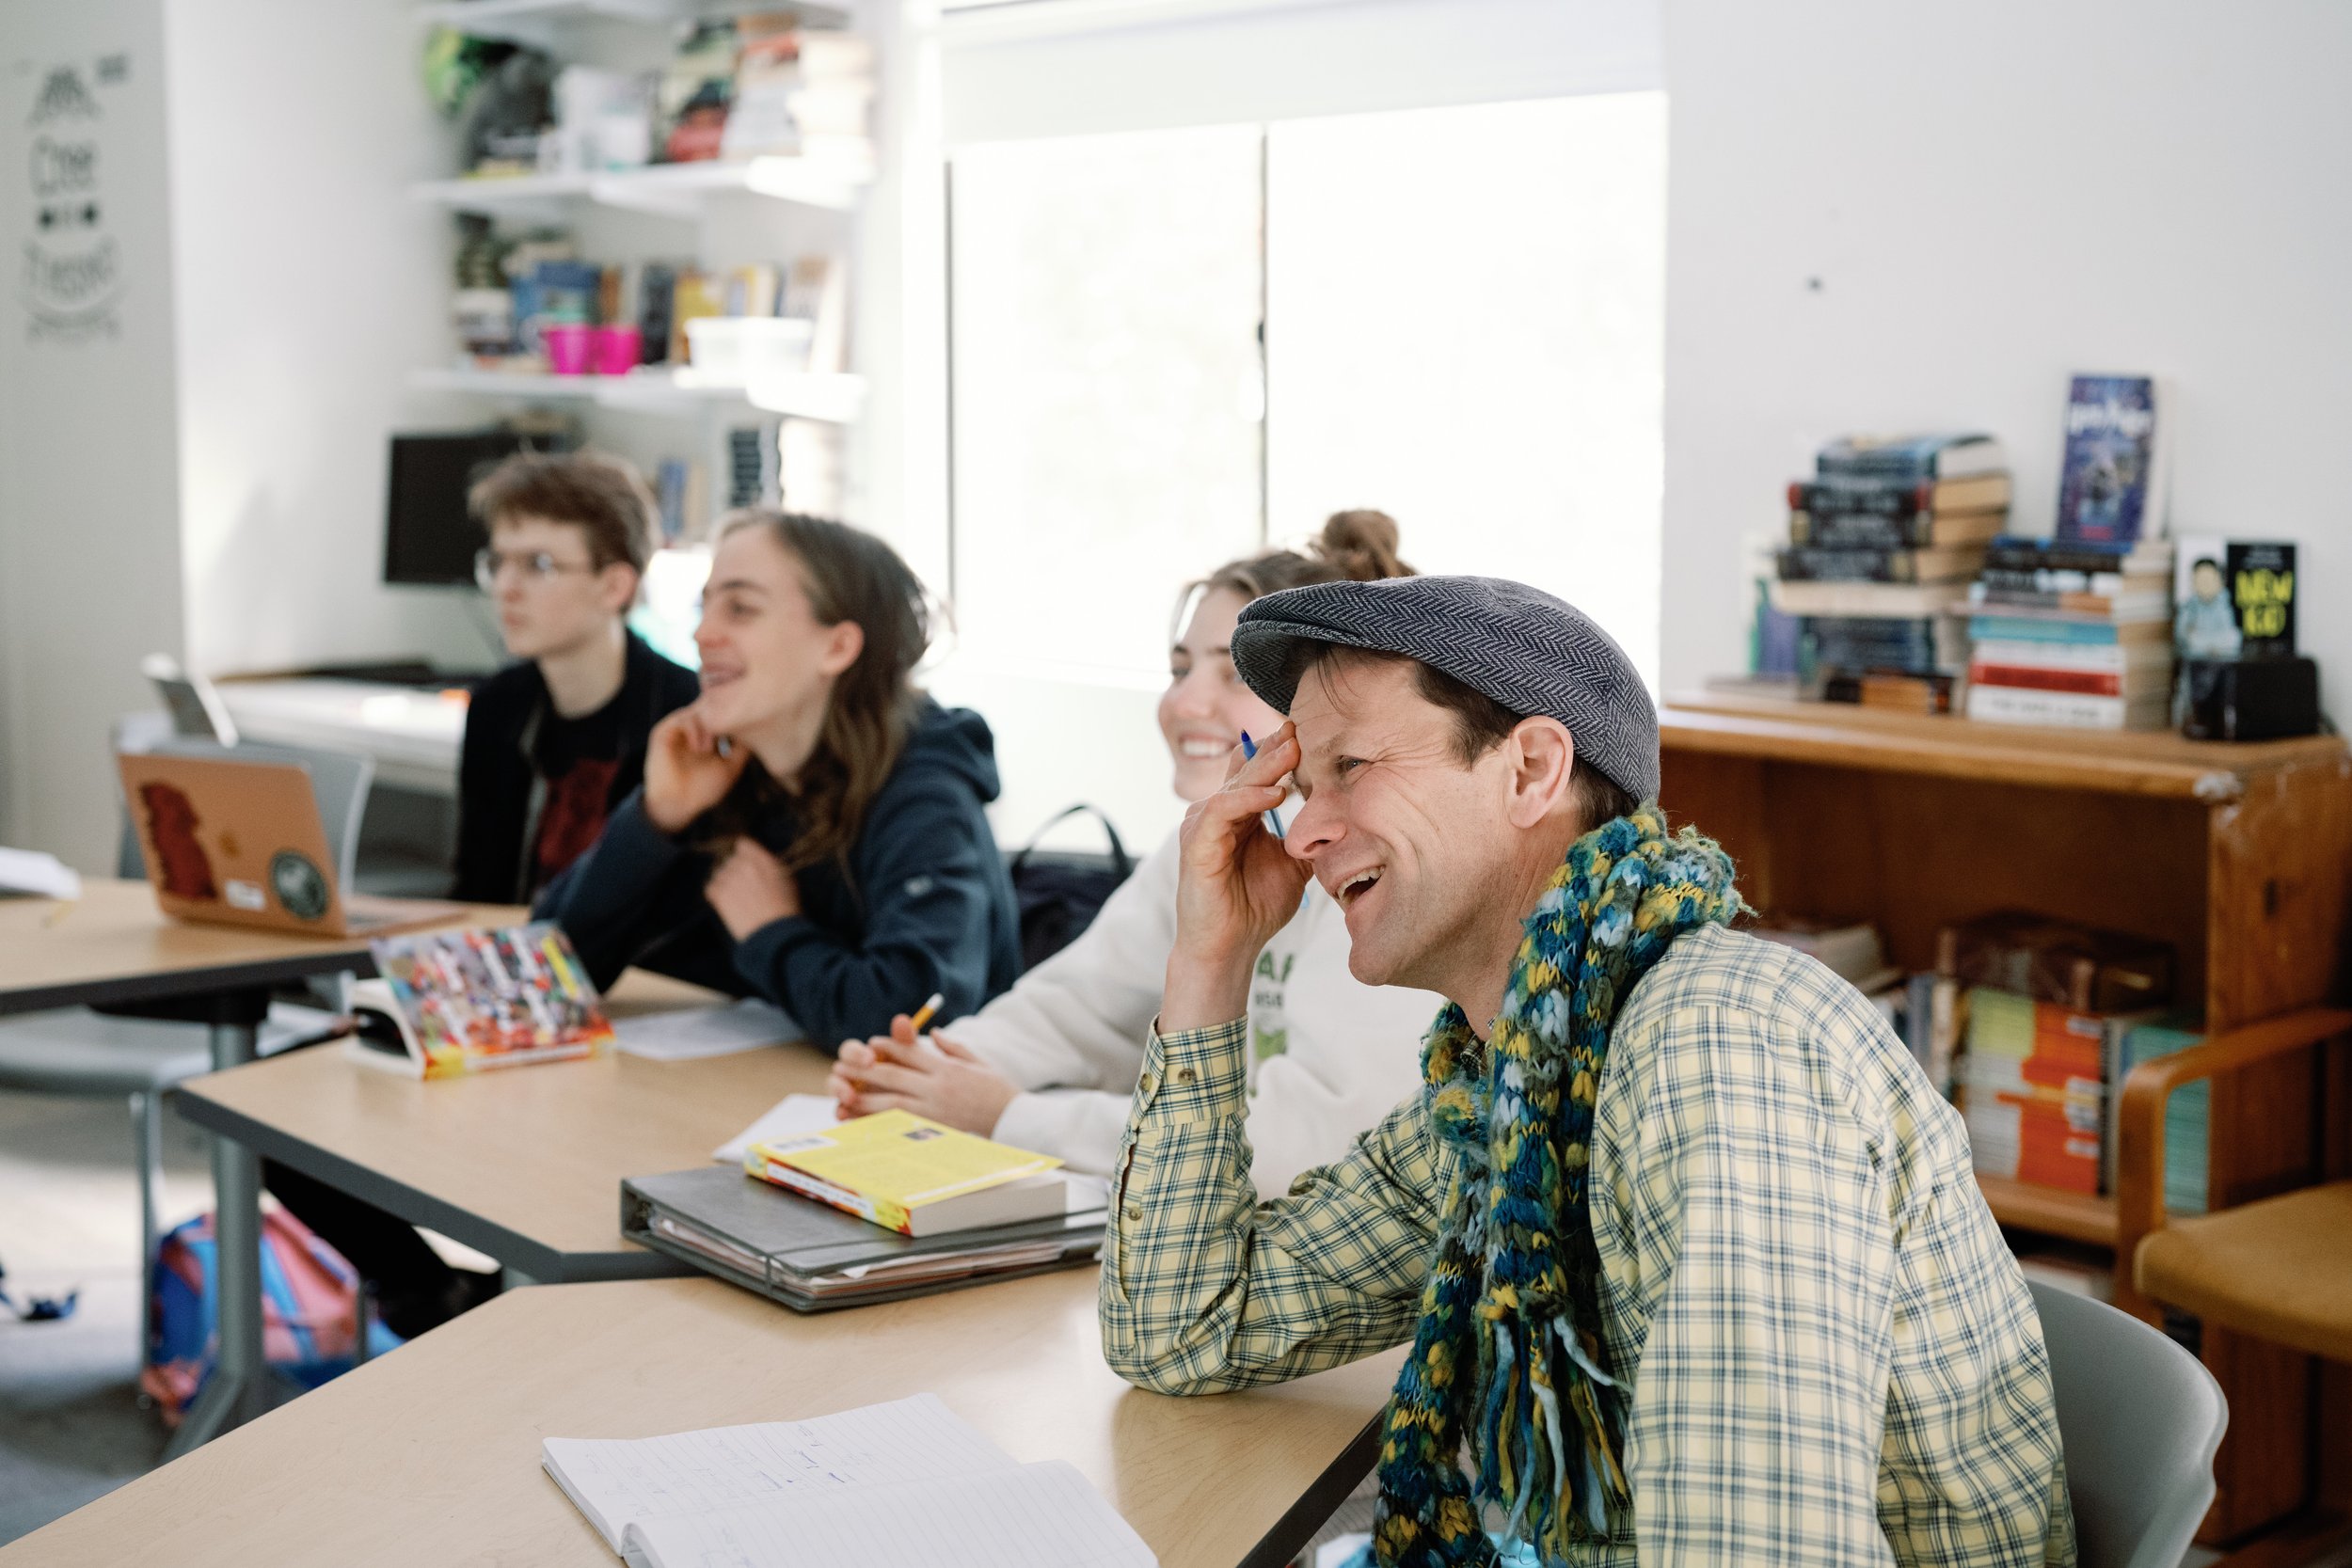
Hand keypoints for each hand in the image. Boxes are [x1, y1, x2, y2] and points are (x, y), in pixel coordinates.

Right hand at [644, 703, 748, 834]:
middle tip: (733, 725)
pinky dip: (695, 731)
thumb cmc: (704, 789)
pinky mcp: (663, 733)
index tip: (751, 716)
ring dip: (709, 727)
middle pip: (711, 706)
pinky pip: (682, 720)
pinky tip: (700, 749)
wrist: (678, 806)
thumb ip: (743, 750)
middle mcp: (693, 727)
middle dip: (724, 713)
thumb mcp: (731, 767)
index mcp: (708, 733)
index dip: (736, 711)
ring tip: (710, 749)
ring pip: (699, 711)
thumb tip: (758, 731)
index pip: (722, 712)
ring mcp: (678, 728)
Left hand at [706, 835, 799, 939]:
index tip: (746, 863)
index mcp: (762, 859)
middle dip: (735, 870)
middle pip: (729, 860)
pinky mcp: (719, 895)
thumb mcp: (788, 881)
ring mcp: (730, 879)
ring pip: (718, 874)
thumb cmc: (786, 909)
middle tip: (743, 886)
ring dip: (724, 883)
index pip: (742, 844)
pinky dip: (716, 895)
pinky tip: (726, 904)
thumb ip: (772, 867)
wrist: (775, 933)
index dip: (743, 854)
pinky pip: (710, 888)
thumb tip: (762, 864)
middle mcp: (744, 865)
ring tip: (736, 898)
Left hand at [828, 1016, 1017, 1134]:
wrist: (1016, 1120)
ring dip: (864, 1098)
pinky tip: (863, 1123)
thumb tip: (932, 1032)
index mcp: (947, 1068)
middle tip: (842, 1067)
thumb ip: (952, 1047)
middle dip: (864, 1071)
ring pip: (891, 1102)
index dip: (886, 1047)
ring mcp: (935, 1110)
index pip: (909, 1052)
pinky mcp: (935, 1130)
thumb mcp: (978, 1062)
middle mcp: (938, 1087)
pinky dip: (880, 1124)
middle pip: (893, 1075)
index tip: (870, 1044)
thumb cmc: (999, 1090)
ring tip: (844, 1096)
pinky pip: (901, 1126)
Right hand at [1163, 721, 1308, 1029]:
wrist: (1230, 947)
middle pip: (1247, 770)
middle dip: (1275, 748)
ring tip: (1292, 750)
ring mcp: (1203, 826)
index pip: (1257, 771)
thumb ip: (1308, 838)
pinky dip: (1247, 799)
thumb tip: (1343, 817)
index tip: (1309, 732)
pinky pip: (1221, 812)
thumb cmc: (1255, 907)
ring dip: (1265, 767)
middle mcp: (1217, 814)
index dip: (1279, 751)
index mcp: (1239, 814)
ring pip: (1236, 786)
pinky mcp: (1196, 845)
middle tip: (1300, 728)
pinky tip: (1274, 793)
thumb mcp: (1293, 865)